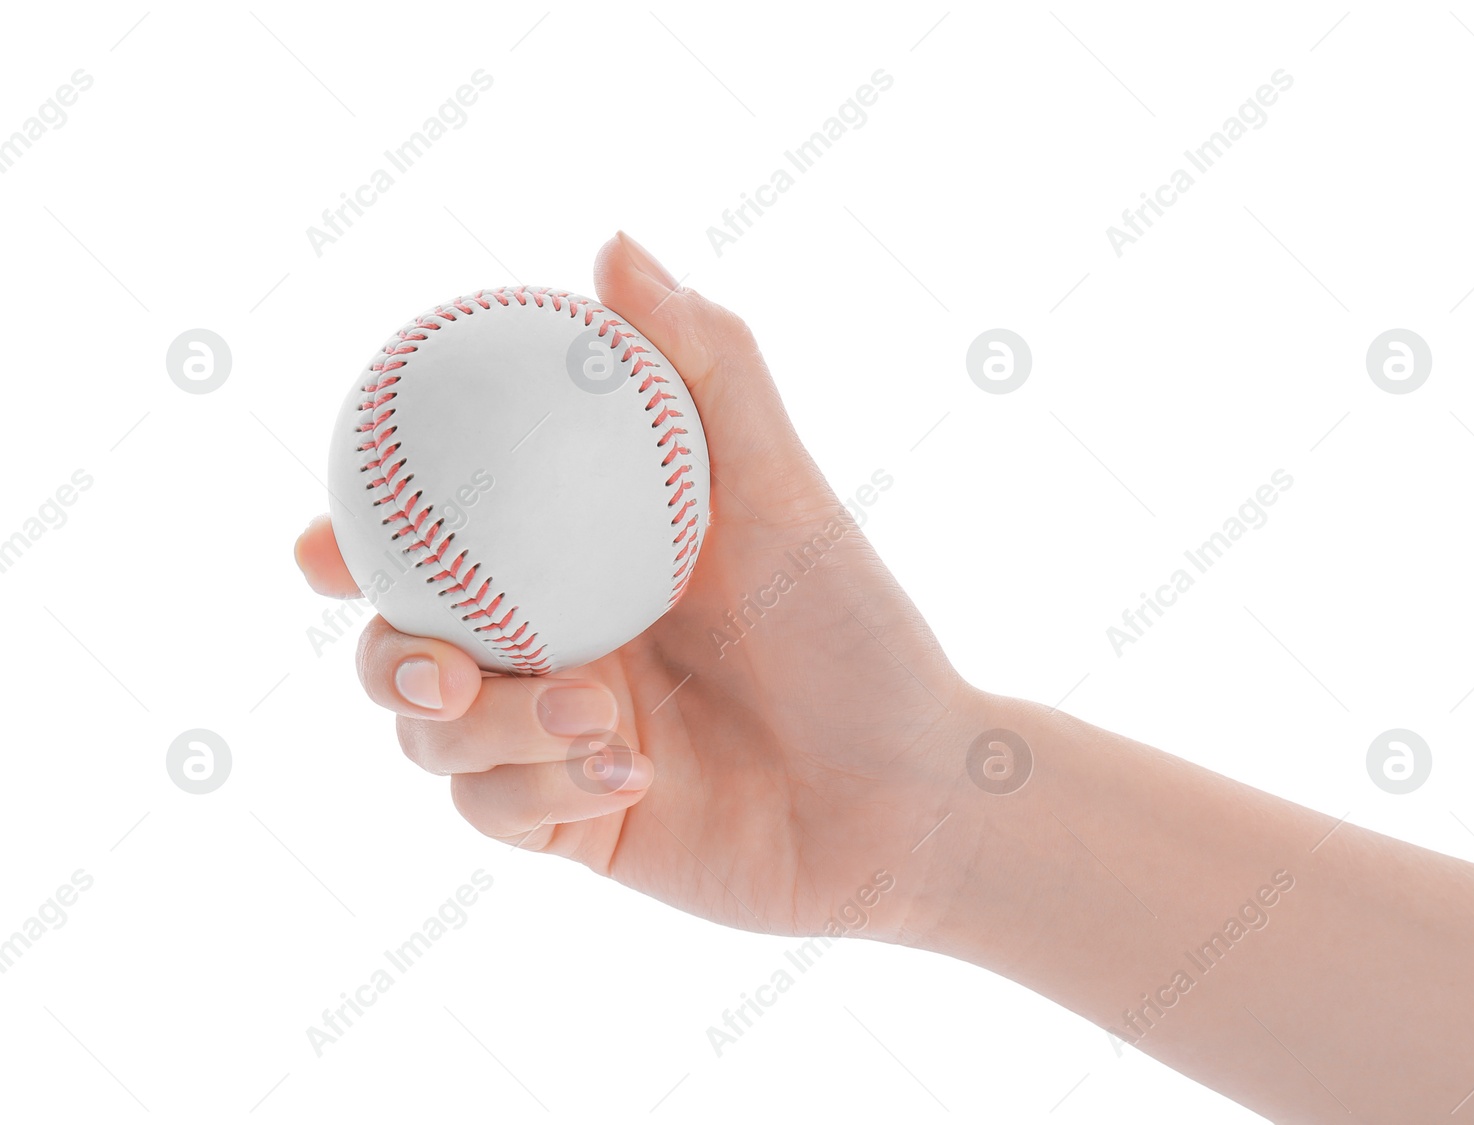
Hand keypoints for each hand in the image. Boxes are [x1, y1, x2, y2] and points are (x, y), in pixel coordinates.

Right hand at [296, 232, 984, 938]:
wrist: (910, 792)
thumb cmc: (853, 629)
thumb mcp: (782, 491)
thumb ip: (706, 368)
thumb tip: (612, 245)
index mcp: (576, 563)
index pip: (432, 543)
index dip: (352, 539)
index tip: (319, 540)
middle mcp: (552, 648)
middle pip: (401, 650)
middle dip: (387, 660)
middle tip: (435, 663)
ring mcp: (555, 741)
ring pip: (436, 742)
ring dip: (494, 732)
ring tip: (601, 718)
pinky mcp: (572, 827)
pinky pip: (496, 815)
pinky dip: (542, 793)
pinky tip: (629, 780)